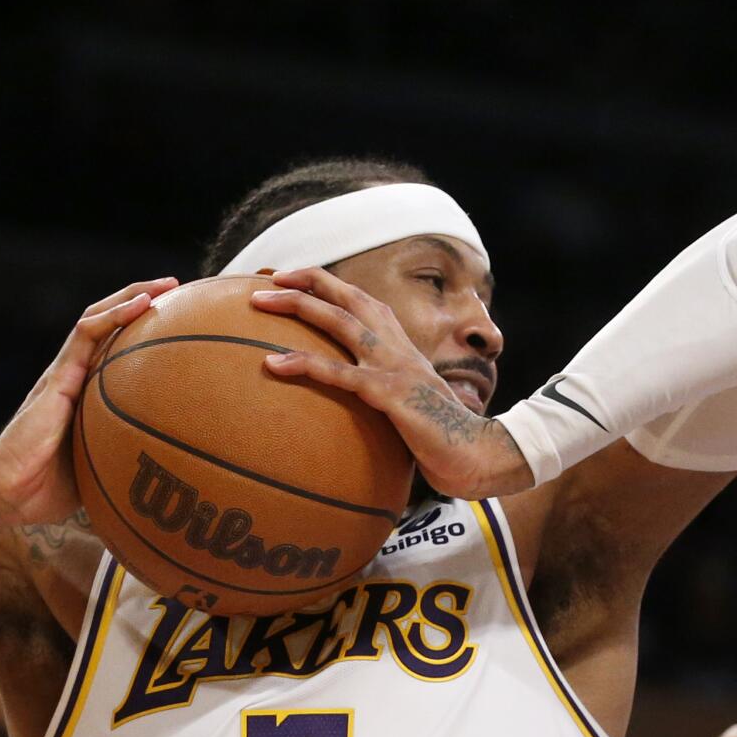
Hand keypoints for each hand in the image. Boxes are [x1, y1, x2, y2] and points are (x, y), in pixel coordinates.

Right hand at [0, 278, 177, 526]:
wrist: (9, 491)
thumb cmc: (50, 486)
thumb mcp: (100, 464)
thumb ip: (126, 453)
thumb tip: (169, 467)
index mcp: (84, 392)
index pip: (114, 348)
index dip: (142, 330)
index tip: (179, 319)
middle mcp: (74, 375)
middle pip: (109, 324)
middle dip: (142, 299)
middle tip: (177, 288)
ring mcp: (64, 373)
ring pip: (98, 319)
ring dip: (131, 296)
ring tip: (166, 285)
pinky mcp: (58, 378)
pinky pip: (86, 335)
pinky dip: (114, 316)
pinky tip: (142, 305)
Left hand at [252, 268, 531, 497]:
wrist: (477, 456)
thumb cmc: (441, 439)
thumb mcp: (408, 406)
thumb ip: (383, 393)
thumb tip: (352, 405)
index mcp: (402, 346)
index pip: (361, 302)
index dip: (327, 285)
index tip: (291, 280)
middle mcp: (397, 347)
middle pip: (348, 298)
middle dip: (305, 282)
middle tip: (264, 281)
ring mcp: (394, 366)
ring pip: (340, 322)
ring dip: (297, 305)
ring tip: (259, 302)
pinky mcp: (390, 393)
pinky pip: (340, 374)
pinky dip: (304, 364)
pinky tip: (271, 363)